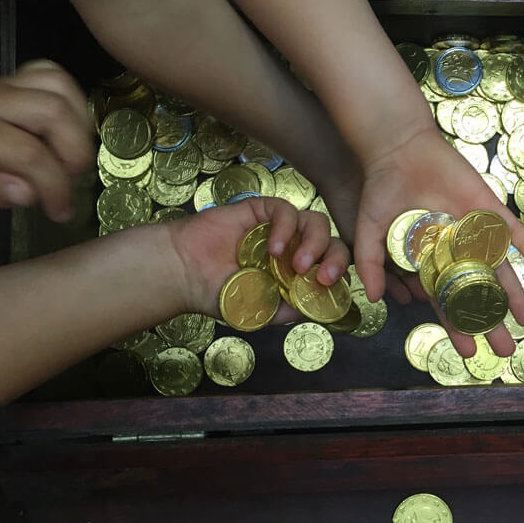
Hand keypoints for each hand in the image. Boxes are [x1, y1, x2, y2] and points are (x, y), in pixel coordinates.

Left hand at [0, 60, 92, 220]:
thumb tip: (30, 193)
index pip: (29, 152)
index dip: (55, 187)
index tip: (59, 211)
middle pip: (53, 109)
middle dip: (74, 152)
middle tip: (67, 182)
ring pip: (58, 85)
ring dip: (78, 123)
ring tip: (69, 156)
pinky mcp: (6, 83)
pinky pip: (48, 75)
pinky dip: (68, 100)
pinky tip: (62, 129)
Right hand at [167, 195, 348, 319]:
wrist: (184, 275)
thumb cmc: (219, 294)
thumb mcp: (261, 312)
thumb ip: (291, 310)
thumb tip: (321, 308)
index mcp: (297, 271)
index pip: (332, 265)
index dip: (339, 273)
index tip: (329, 287)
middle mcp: (294, 247)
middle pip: (333, 242)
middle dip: (336, 259)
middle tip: (322, 277)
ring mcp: (279, 227)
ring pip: (317, 222)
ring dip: (315, 244)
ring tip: (296, 265)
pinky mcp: (262, 210)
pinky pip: (287, 210)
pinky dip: (287, 228)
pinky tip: (274, 249)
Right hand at [351, 127, 523, 357]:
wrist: (398, 148)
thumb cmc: (381, 189)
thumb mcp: (368, 230)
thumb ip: (370, 263)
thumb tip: (373, 298)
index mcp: (430, 262)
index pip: (446, 302)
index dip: (457, 327)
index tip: (468, 353)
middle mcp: (456, 252)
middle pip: (477, 294)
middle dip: (490, 322)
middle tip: (506, 350)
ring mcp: (474, 231)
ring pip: (498, 269)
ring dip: (514, 294)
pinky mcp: (486, 208)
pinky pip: (510, 230)